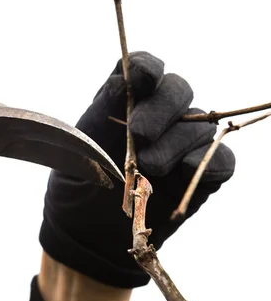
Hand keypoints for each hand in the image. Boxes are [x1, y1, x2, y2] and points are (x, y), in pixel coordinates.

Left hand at [39, 52, 235, 287]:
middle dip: (160, 108)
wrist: (86, 232)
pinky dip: (207, 161)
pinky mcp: (200, 174)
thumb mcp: (79, 147)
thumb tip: (122, 82)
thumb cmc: (79, 184)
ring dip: (174, 142)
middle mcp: (157, 116)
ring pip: (198, 125)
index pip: (143, 69)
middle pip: (177, 90)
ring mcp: (181, 144)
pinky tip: (182, 170)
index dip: (146, 68)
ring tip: (148, 167)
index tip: (140, 79)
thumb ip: (100, 113)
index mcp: (124, 102)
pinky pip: (220, 159)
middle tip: (139, 134)